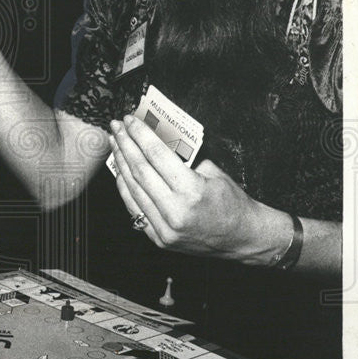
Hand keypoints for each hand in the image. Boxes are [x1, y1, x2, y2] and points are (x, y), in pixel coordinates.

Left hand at [108, 115, 277, 260]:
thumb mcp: (213, 172)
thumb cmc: (232, 203)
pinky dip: (125, 188)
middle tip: (116, 128)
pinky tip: (120, 171)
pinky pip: (135, 209)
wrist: (242, 238)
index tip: (129, 120)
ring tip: (115, 145)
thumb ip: (184, 158)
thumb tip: (157, 138)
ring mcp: (165, 228)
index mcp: (192, 191)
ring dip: (121, 165)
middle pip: (140, 171)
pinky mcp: (159, 238)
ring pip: (132, 190)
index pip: (156, 155)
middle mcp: (175, 212)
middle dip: (125, 145)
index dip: (140, 135)